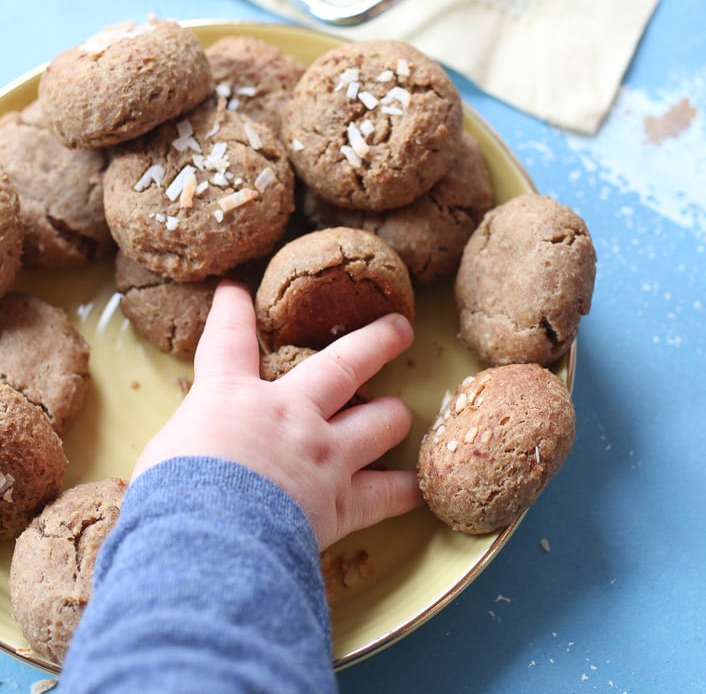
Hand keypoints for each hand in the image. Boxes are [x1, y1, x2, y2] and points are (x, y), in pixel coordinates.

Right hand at [131, 280, 421, 550]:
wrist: (208, 540)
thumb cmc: (171, 496)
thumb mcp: (164, 454)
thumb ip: (192, 441)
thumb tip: (190, 455)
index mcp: (232, 396)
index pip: (228, 339)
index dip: (232, 309)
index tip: (237, 289)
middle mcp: (289, 413)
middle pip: (343, 364)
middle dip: (375, 342)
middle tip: (399, 327)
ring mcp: (323, 453)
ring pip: (379, 421)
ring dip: (393, 416)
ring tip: (402, 413)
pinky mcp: (342, 501)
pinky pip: (387, 494)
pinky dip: (404, 491)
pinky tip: (417, 487)